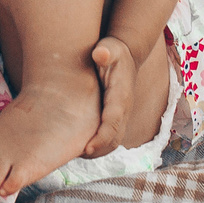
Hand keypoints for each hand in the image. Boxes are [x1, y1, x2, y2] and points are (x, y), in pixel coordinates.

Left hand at [84, 36, 136, 156]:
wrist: (127, 55)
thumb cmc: (114, 52)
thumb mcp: (110, 47)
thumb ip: (106, 51)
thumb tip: (100, 53)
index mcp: (121, 96)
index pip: (113, 122)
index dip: (102, 138)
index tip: (87, 148)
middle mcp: (124, 110)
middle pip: (114, 139)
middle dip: (98, 150)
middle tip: (76, 155)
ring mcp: (121, 115)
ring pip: (113, 142)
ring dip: (98, 151)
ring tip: (76, 154)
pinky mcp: (116, 117)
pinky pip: (110, 138)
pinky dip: (99, 146)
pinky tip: (81, 146)